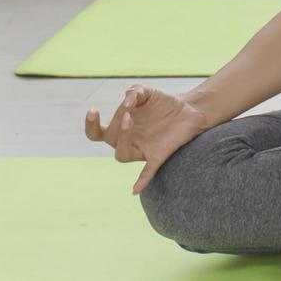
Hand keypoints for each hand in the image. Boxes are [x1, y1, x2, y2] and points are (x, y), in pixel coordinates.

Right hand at [84, 85, 211, 193]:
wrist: (189, 108)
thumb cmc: (162, 102)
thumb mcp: (148, 92)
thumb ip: (135, 91)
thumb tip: (127, 98)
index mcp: (119, 127)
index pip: (96, 132)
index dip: (91, 125)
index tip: (92, 110)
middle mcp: (127, 141)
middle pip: (110, 139)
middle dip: (115, 125)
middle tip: (127, 111)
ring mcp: (141, 150)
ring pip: (122, 155)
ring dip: (123, 139)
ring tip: (128, 119)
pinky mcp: (157, 156)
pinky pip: (147, 172)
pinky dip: (141, 181)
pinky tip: (134, 190)